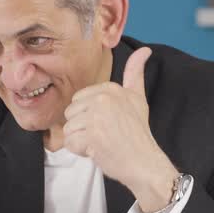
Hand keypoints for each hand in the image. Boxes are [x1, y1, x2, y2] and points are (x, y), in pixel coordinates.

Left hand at [63, 47, 179, 212]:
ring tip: (101, 143)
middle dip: (83, 128)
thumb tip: (144, 50)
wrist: (144, 162)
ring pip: (69, 129)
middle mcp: (103, 98)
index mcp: (111, 88)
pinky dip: (81, 151)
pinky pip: (70, 143)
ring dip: (81, 141)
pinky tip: (97, 151)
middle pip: (71, 113)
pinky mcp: (92, 135)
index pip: (79, 100)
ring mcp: (97, 116)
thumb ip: (135, 74)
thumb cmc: (137, 133)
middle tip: (104, 135)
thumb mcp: (137, 99)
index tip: (108, 123)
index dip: (89, 116)